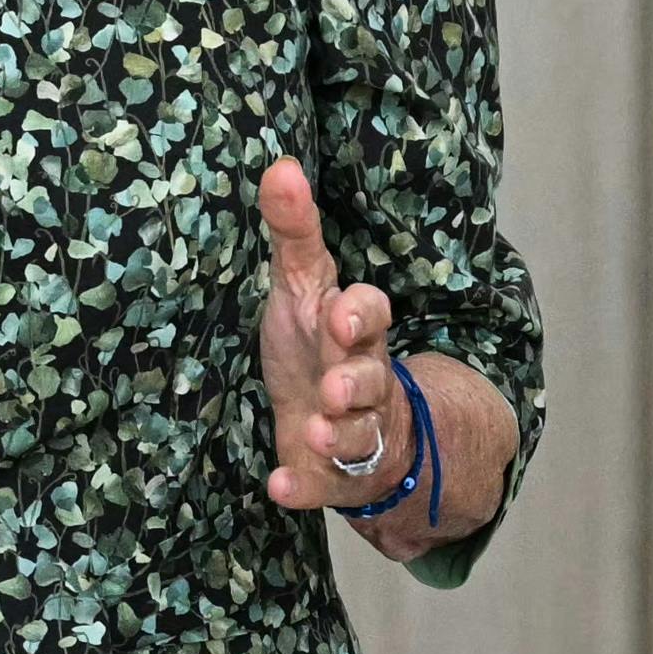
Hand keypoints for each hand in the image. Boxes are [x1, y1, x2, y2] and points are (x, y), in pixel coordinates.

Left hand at [257, 156, 402, 511]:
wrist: (336, 420)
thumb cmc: (316, 342)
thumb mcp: (302, 285)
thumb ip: (294, 232)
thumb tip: (280, 164)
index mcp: (354, 331)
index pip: (372, 315)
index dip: (360, 315)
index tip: (338, 315)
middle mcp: (362, 382)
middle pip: (371, 379)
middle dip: (357, 382)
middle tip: (335, 386)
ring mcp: (352, 432)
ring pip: (357, 436)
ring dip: (338, 435)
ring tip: (313, 430)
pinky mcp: (332, 476)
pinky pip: (322, 487)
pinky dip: (303, 488)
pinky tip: (280, 488)